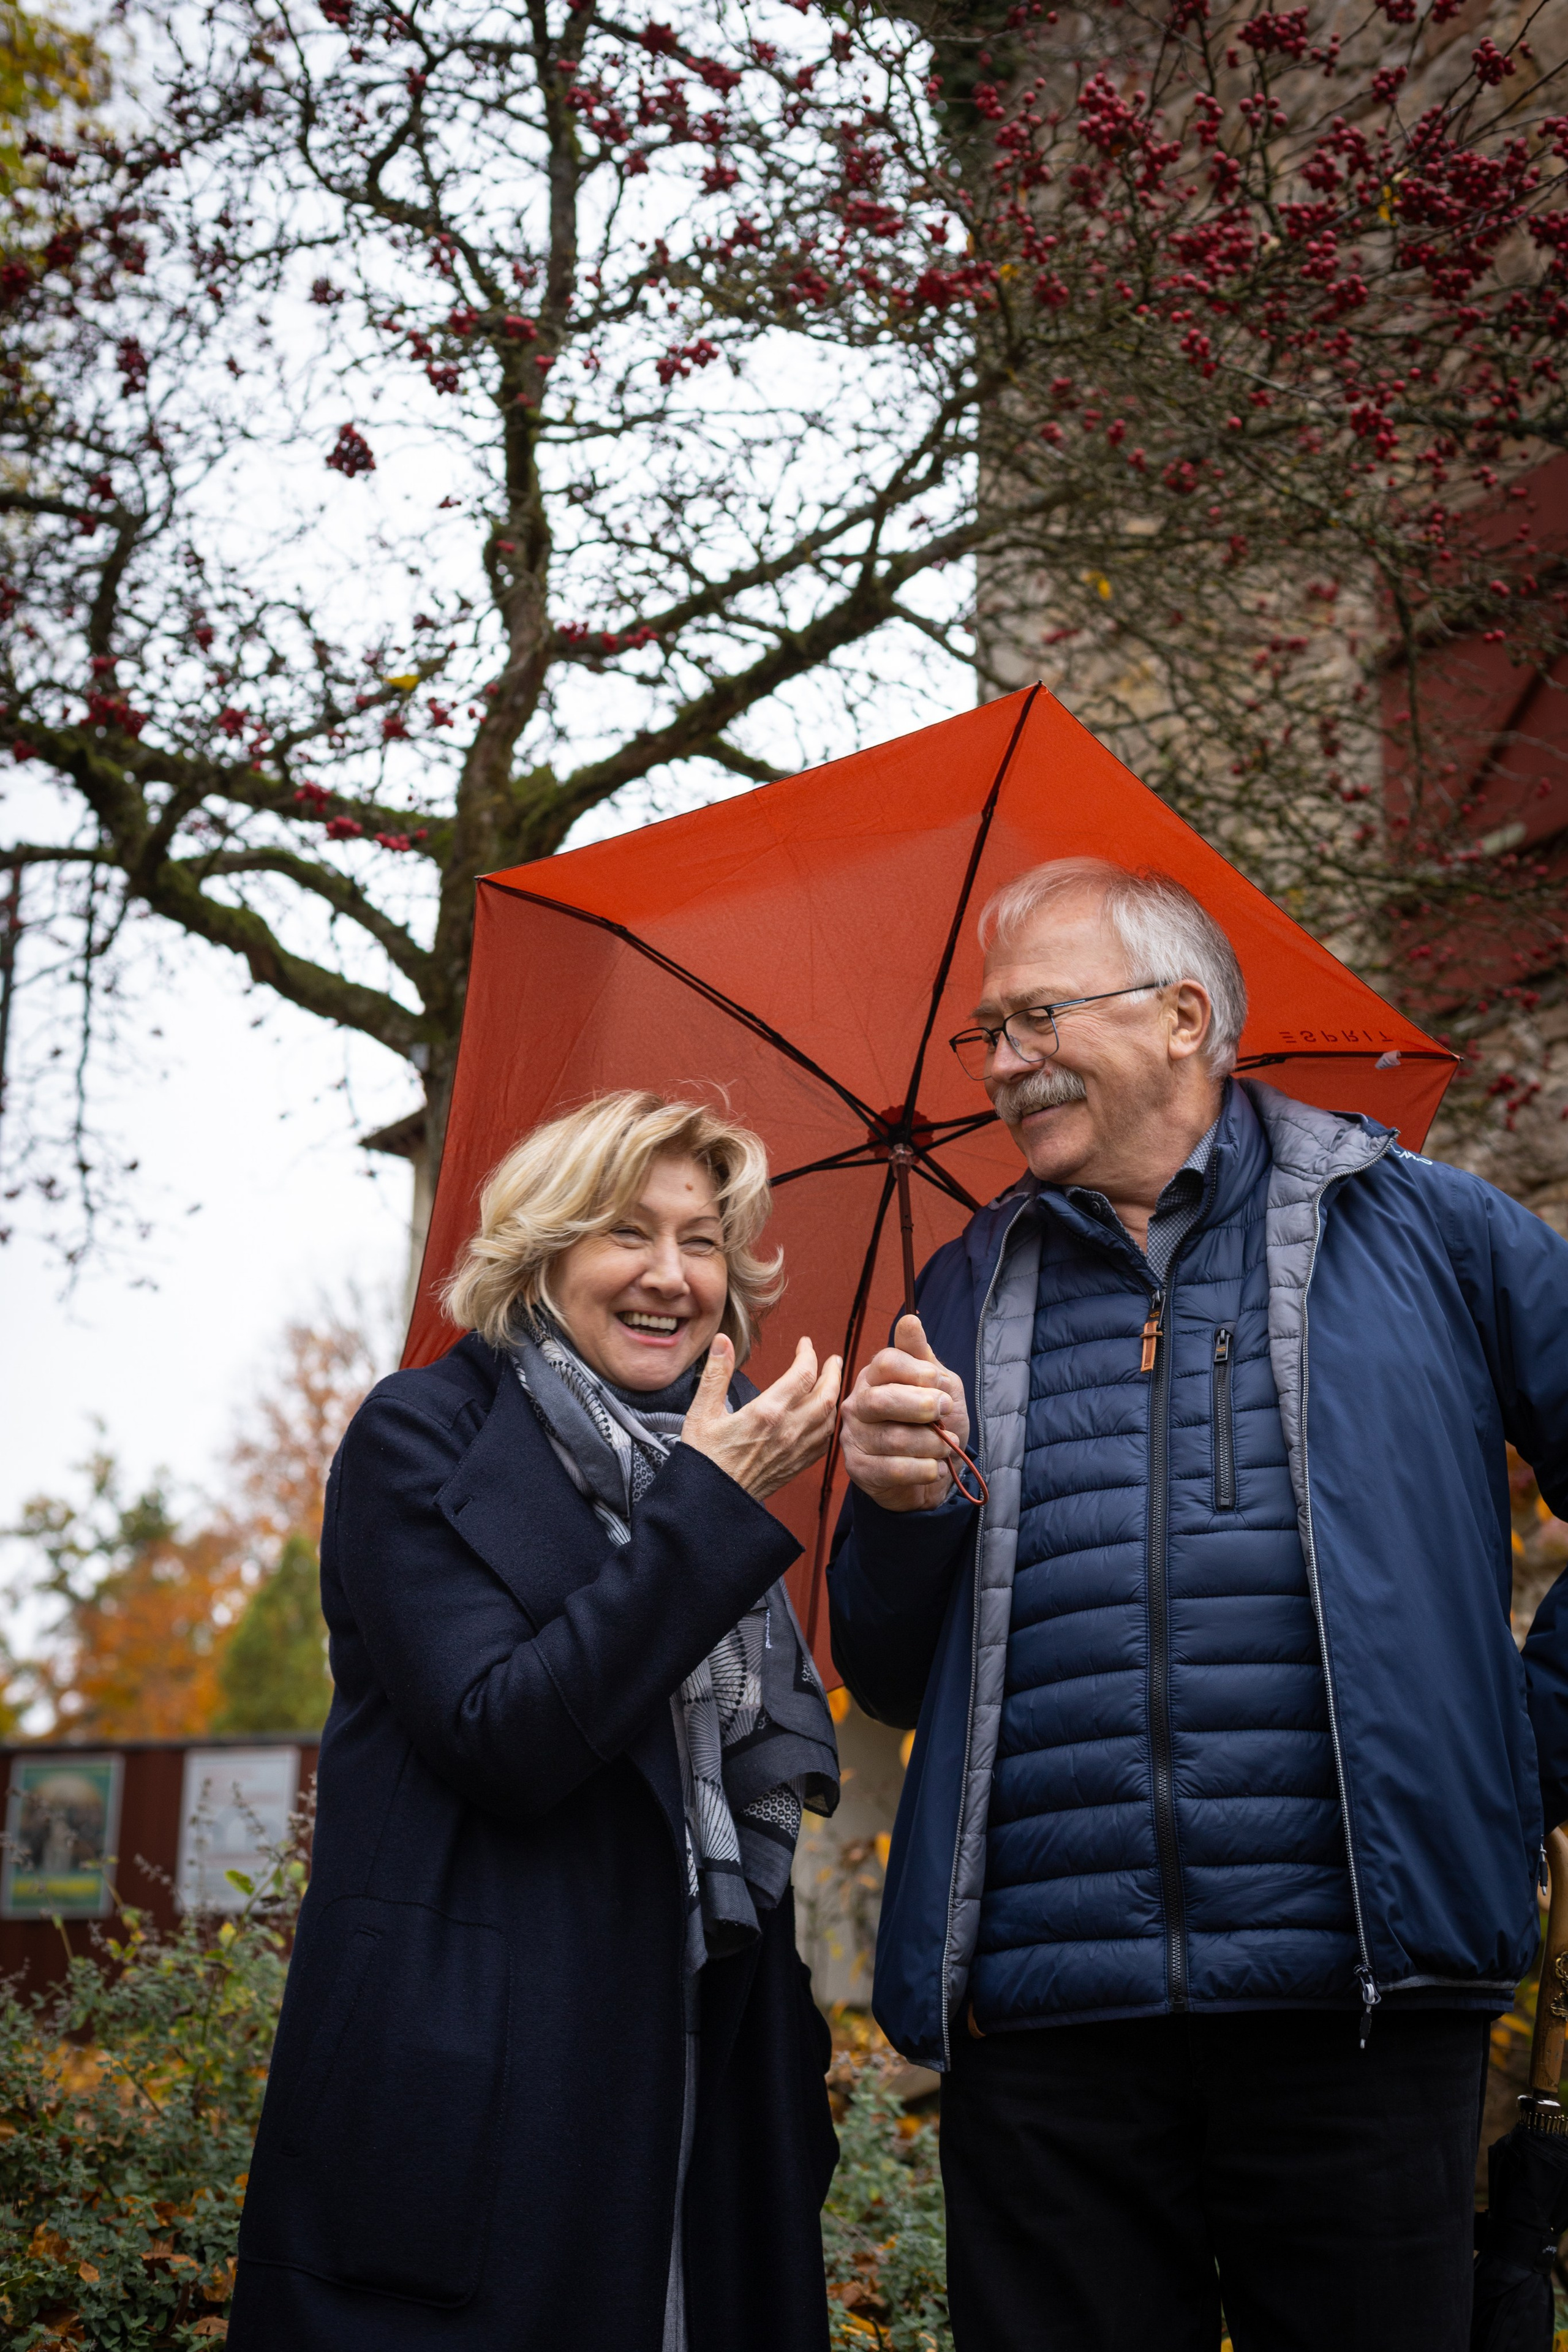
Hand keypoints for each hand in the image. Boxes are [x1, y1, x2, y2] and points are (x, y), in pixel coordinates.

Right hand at [680, 1333, 842, 1502]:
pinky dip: (830, 1423)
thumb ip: (716, 1373)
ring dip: (835, 1396)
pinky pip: (825, 1441)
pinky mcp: (797, 1465)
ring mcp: (796, 1449)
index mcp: (767, 1412)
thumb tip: (723, 1341)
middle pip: (826, 1394)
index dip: (808, 1354)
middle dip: (833, 1372)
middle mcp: (788, 1430)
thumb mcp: (703, 1411)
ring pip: (829, 1417)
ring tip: (832, 1382)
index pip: (802, 1374)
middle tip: (832, 1359)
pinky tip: (825, 1417)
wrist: (713, 1500)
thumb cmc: (705, 1457)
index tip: (804, 1343)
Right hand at [840, 1314, 969, 1514]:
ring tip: (948, 1447)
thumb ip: (923, 1357)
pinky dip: (923, 1469)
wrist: (932, 1472)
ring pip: (893, 1438)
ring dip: (932, 1444)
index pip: (886, 1361)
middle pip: (881, 1400)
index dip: (917, 1372)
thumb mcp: (940, 1387)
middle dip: (921, 1407)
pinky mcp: (857, 1469)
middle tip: (946, 1412)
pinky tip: (935, 1467)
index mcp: (875, 1377)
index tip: (940, 1384)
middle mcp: (857, 1404)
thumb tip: (909, 1320)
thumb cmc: (934, 1424)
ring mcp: (853, 1437)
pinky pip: (892, 1469)